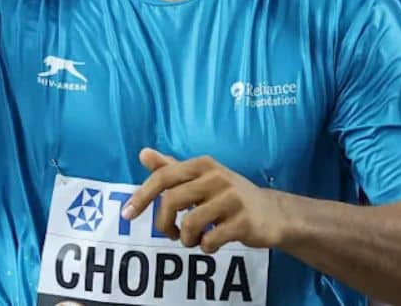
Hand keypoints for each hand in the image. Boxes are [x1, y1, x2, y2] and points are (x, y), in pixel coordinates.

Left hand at [120, 148, 289, 253]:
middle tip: (172, 234)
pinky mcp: (243, 221)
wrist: (274, 214)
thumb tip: (143, 153)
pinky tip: (212, 243)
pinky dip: (206, 246)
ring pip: (190, 222)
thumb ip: (172, 168)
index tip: (127, 215)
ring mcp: (232, 199)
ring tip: (195, 239)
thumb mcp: (202, 178)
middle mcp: (216, 177)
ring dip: (187, 238)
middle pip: (172, 200)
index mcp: (202, 165)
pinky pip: (211, 239)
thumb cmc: (230, 196)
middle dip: (164, 224)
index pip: (163, 177)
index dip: (141, 196)